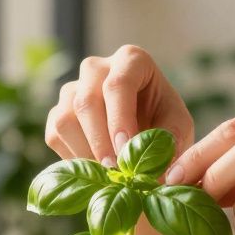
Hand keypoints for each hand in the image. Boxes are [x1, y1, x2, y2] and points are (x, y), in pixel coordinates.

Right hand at [44, 45, 193, 164]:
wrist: (145, 129)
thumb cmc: (164, 121)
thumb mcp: (179, 126)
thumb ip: (171, 139)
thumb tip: (158, 164)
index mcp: (130, 60)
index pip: (118, 84)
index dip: (119, 119)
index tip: (126, 150)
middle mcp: (95, 68)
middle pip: (86, 101)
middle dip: (100, 141)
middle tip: (117, 171)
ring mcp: (72, 89)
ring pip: (65, 119)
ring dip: (85, 152)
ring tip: (108, 175)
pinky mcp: (57, 113)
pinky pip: (55, 136)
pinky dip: (73, 158)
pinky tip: (95, 170)